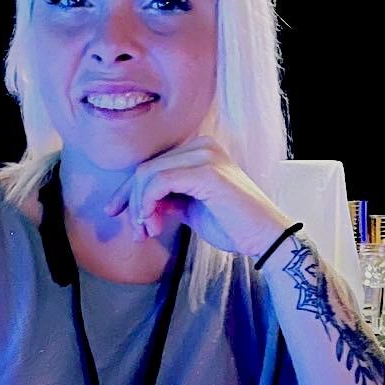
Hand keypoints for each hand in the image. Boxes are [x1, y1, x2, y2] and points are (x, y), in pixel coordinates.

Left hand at [104, 137, 293, 260]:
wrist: (267, 238)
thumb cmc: (235, 226)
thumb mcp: (193, 209)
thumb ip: (169, 200)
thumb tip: (141, 205)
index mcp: (201, 151)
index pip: (153, 165)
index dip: (129, 191)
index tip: (118, 214)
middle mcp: (203, 146)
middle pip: (146, 168)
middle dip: (132, 202)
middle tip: (137, 233)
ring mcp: (205, 156)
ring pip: (148, 175)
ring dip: (140, 207)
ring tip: (148, 232)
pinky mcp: (206, 172)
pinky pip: (159, 183)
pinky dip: (148, 204)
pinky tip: (153, 223)